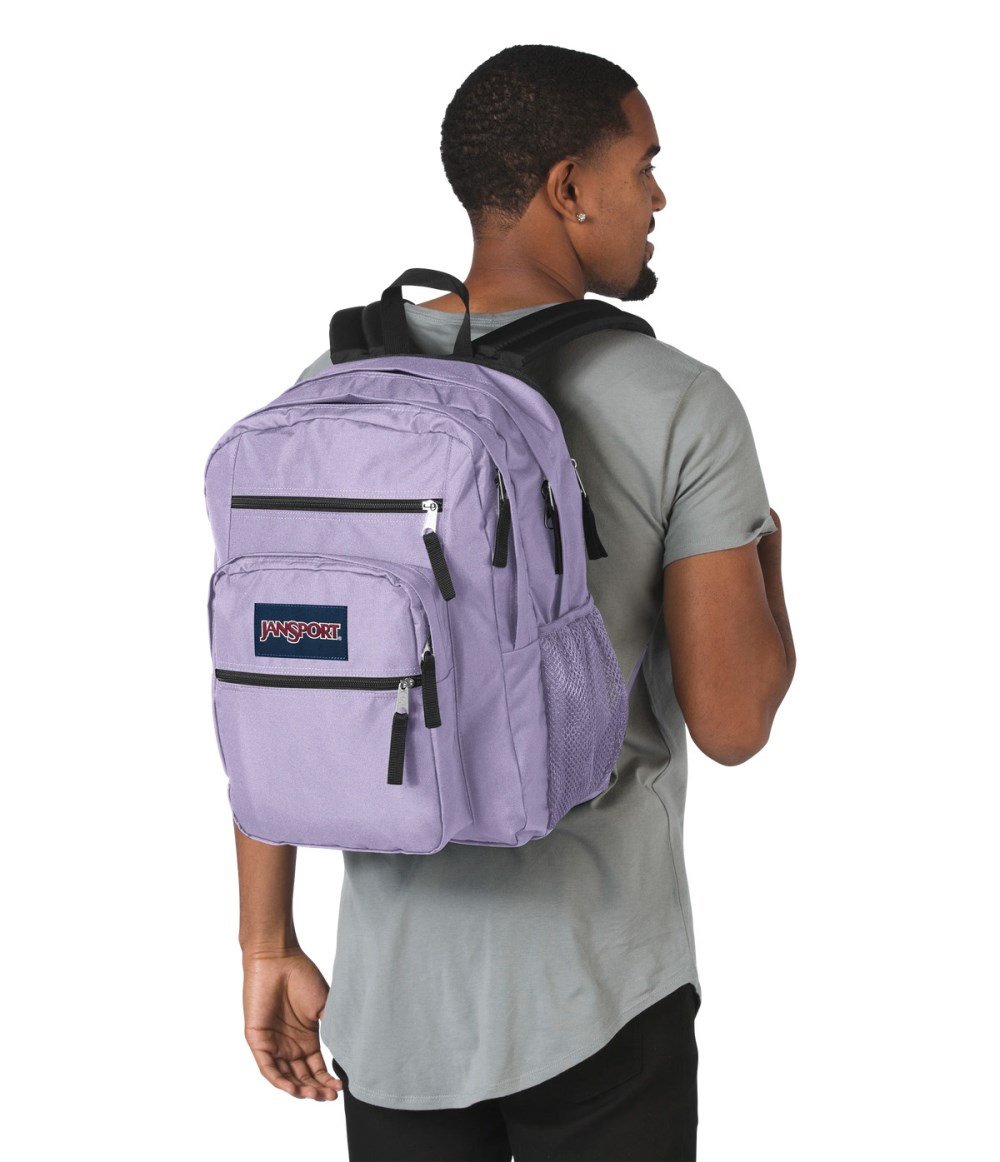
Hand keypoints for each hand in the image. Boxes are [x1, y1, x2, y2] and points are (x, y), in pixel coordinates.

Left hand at [241, 947, 343, 1100]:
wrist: (278, 959)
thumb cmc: (302, 976)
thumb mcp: (324, 1005)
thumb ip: (332, 1027)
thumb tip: (348, 1050)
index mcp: (307, 1038)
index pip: (316, 1068)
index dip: (327, 1080)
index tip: (341, 1087)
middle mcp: (290, 1045)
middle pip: (302, 1077)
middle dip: (316, 1089)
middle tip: (330, 1096)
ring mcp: (273, 1044)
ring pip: (285, 1077)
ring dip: (299, 1089)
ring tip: (314, 1094)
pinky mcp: (258, 1040)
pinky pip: (267, 1067)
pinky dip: (279, 1080)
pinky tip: (293, 1088)